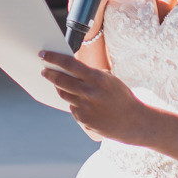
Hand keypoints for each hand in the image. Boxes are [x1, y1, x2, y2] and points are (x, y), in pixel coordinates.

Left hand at [39, 51, 158, 144]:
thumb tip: (72, 68)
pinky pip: (72, 107)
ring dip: (59, 88)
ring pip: (64, 94)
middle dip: (49, 74)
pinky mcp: (83, 120)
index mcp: (96, 78)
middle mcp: (88, 92)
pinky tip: (80, 101)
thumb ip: (91, 74)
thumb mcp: (110, 79)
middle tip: (44, 71)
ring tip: (58, 84)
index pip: (69, 64)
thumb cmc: (122, 97)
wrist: (134, 122)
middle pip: (60, 80)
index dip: (53, 58)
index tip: (43, 55)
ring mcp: (85, 107)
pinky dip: (73, 102)